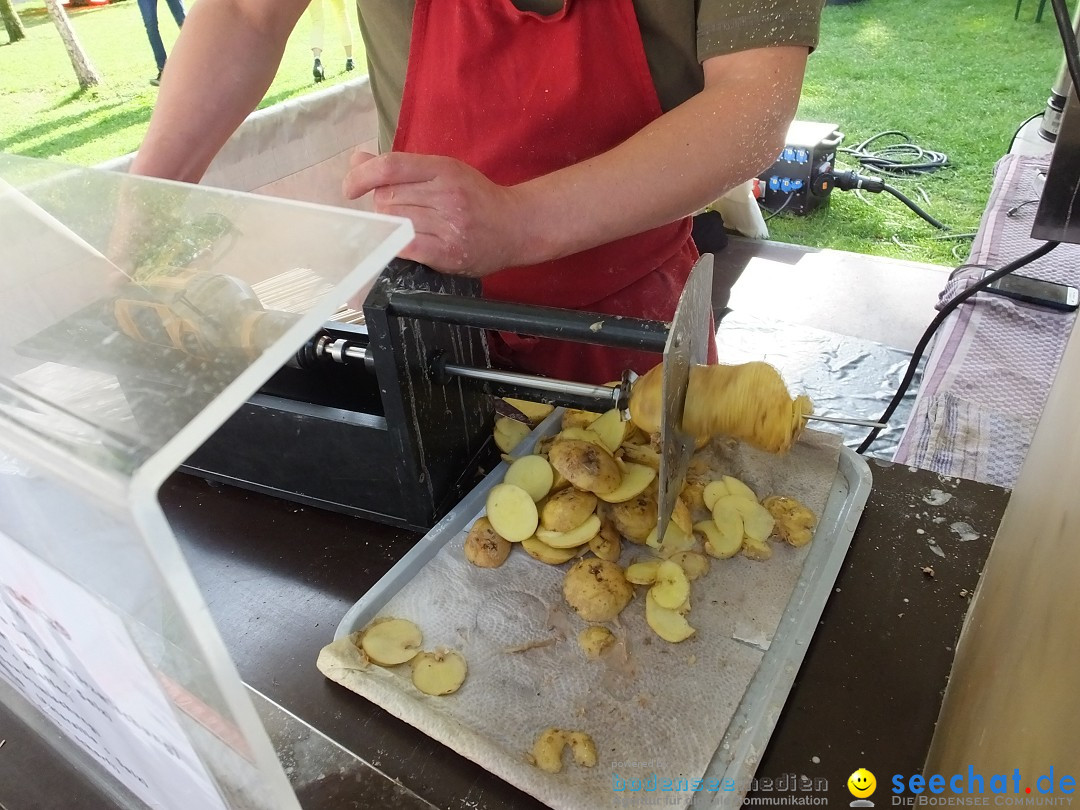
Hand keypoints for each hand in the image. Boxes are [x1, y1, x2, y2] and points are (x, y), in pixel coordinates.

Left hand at [343, 151, 526, 276]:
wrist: (516, 226)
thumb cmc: (477, 198)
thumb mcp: (444, 171)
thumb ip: (402, 167)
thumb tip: (358, 160)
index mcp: (443, 169)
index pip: (391, 167)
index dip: (362, 176)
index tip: (350, 188)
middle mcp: (446, 194)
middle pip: (388, 198)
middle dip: (384, 206)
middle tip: (402, 212)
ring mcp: (448, 224)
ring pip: (395, 223)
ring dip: (392, 227)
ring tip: (411, 227)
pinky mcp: (448, 252)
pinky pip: (406, 246)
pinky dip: (396, 245)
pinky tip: (403, 244)